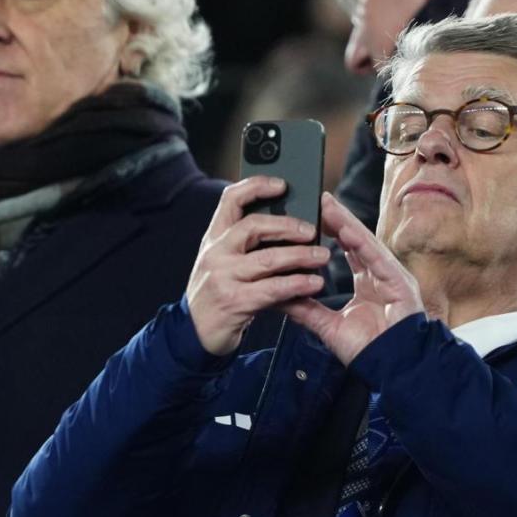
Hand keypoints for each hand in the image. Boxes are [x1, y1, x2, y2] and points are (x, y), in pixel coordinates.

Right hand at [185, 175, 328, 356]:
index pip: (231, 199)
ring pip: (268, 259)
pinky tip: (313, 283)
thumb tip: (284, 224)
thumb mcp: (220, 261)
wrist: (195, 332)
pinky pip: (272, 288)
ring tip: (322, 256)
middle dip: (287, 225)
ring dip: (300, 256)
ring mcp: (223, 277)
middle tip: (312, 230)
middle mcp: (216, 253)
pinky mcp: (235, 301)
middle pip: (252, 226)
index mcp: (213, 238)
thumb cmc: (215, 293)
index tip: (282, 184)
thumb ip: (242, 243)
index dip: (256, 186)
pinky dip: (297, 285)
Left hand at [282, 193, 424, 365]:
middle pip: (356, 240)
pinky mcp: (400, 283)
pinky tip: (347, 229)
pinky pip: (378, 259)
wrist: (394, 368)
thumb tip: (278, 296)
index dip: (331, 232)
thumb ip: (306, 310)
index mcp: (367, 283)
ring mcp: (391, 277)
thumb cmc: (368, 350)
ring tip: (327, 205)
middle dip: (337, 219)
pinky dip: (362, 243)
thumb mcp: (328, 326)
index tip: (313, 216)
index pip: (347, 250)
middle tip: (317, 199)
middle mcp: (380, 275)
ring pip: (365, 244)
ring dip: (346, 223)